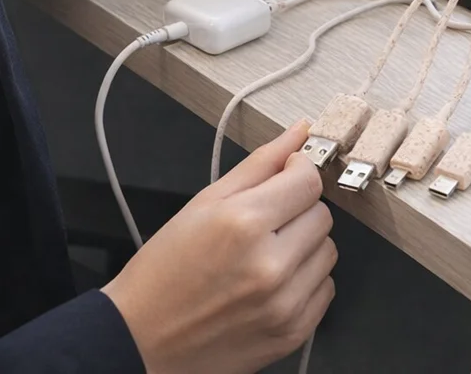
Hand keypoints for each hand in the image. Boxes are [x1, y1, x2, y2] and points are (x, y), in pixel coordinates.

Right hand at [102, 122, 335, 373]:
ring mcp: (284, 304)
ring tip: (266, 252)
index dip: (298, 170)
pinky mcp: (292, 333)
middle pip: (322, 215)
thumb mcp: (204, 202)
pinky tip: (272, 280)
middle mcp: (271, 265)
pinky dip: (305, 280)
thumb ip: (259, 163)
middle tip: (265, 219)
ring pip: (327, 251)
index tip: (286, 174)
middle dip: (298, 208)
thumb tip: (299, 131)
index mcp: (244, 223)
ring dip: (305, 245)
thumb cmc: (166, 268)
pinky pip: (325, 289)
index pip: (308, 181)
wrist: (142, 339)